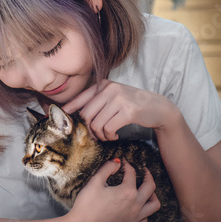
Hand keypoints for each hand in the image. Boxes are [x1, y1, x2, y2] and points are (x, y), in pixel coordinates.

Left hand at [62, 79, 177, 140]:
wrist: (159, 108)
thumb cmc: (132, 104)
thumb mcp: (113, 98)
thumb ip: (96, 102)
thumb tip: (72, 114)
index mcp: (103, 85)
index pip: (79, 99)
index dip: (68, 111)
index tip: (62, 121)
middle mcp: (109, 89)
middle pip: (86, 115)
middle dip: (87, 129)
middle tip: (94, 136)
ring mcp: (119, 99)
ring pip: (96, 124)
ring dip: (100, 135)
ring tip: (106, 136)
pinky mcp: (128, 111)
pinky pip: (108, 129)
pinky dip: (109, 136)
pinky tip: (114, 135)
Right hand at [67, 159, 159, 221]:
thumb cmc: (86, 205)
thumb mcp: (94, 182)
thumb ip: (107, 168)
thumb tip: (117, 161)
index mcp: (127, 192)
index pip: (132, 173)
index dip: (127, 164)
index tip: (123, 161)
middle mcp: (135, 205)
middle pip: (150, 187)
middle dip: (148, 176)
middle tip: (144, 171)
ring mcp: (134, 219)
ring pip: (154, 205)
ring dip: (152, 195)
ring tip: (147, 191)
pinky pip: (145, 219)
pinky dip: (145, 211)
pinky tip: (137, 208)